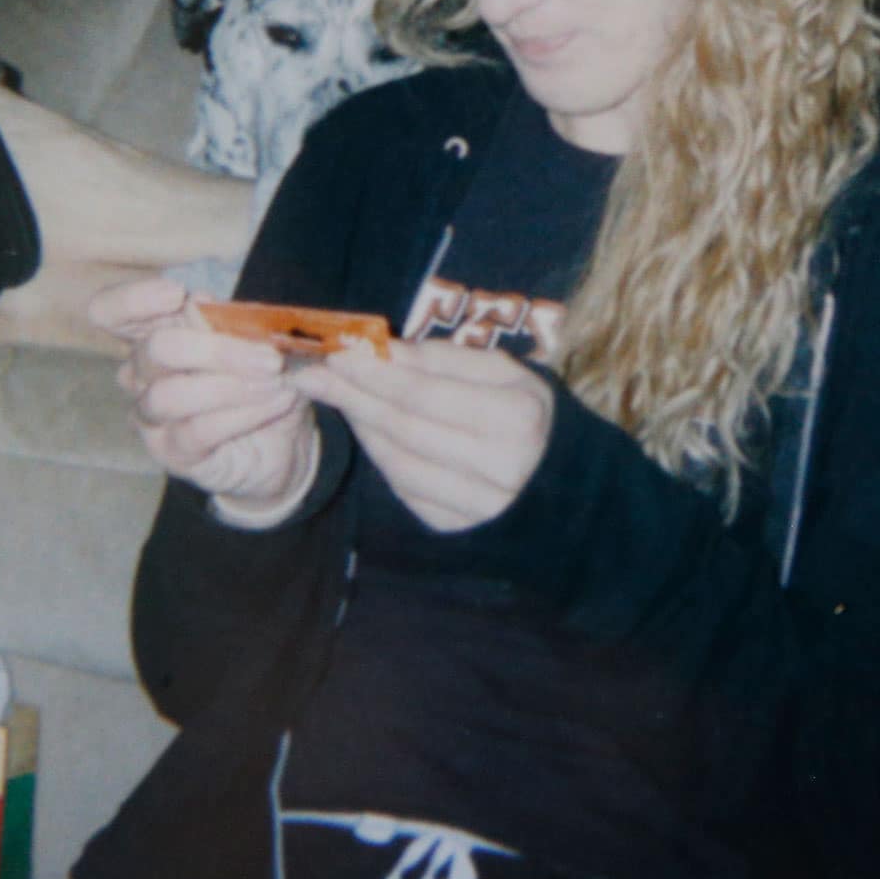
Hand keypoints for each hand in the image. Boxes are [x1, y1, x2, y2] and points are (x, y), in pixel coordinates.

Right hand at [92, 274, 317, 523]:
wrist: (284, 439)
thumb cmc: (264, 378)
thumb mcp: (264, 340)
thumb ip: (239, 320)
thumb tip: (203, 301)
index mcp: (158, 330)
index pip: (110, 312)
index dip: (130, 300)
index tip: (176, 294)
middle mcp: (143, 372)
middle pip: (155, 349)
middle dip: (215, 349)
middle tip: (270, 358)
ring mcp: (152, 415)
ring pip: (170, 394)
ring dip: (231, 385)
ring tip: (277, 381)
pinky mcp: (171, 452)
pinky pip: (198, 430)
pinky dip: (245, 413)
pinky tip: (280, 401)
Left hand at [287, 339, 554, 532]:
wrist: (566, 483)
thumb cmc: (530, 412)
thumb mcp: (506, 372)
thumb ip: (446, 359)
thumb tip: (383, 349)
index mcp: (517, 418)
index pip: (425, 392)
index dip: (375, 372)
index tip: (337, 350)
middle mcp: (500, 468)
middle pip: (405, 427)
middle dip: (353, 395)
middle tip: (313, 372)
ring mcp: (479, 506)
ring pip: (398, 462)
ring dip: (361, 425)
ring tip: (336, 394)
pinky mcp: (460, 530)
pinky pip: (406, 490)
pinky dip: (381, 457)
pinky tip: (368, 430)